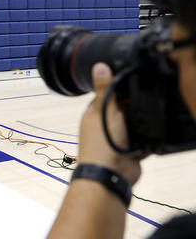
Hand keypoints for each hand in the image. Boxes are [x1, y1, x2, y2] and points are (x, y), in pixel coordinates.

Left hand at [77, 63, 142, 184]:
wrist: (110, 174)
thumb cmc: (101, 143)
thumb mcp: (104, 110)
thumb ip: (105, 90)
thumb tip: (99, 66)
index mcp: (92, 115)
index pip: (104, 97)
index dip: (116, 90)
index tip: (129, 84)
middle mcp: (102, 127)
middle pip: (120, 111)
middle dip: (130, 108)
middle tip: (141, 103)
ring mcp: (115, 140)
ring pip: (131, 127)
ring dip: (139, 125)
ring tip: (145, 120)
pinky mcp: (128, 152)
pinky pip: (140, 143)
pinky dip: (145, 141)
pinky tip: (149, 137)